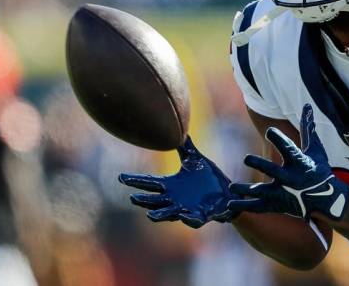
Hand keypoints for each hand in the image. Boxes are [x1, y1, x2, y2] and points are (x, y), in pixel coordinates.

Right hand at [118, 136, 237, 227]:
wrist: (228, 193)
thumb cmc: (209, 179)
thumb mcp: (196, 160)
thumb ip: (186, 147)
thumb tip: (177, 128)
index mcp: (171, 186)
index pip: (150, 183)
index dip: (136, 181)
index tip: (120, 177)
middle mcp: (175, 199)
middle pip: (155, 200)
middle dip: (144, 201)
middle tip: (133, 197)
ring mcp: (187, 209)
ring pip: (170, 214)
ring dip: (160, 215)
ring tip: (150, 216)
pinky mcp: (201, 216)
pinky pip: (194, 220)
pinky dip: (189, 219)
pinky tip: (184, 216)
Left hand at [228, 104, 348, 220]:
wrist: (327, 199)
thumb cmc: (319, 170)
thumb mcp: (316, 149)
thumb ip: (307, 129)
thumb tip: (306, 106)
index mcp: (299, 162)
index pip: (288, 148)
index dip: (278, 139)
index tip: (269, 131)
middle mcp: (290, 178)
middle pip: (272, 170)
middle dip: (260, 164)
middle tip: (246, 158)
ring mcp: (283, 193)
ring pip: (262, 191)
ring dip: (246, 189)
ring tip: (231, 186)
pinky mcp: (278, 204)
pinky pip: (259, 206)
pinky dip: (244, 205)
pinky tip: (229, 204)